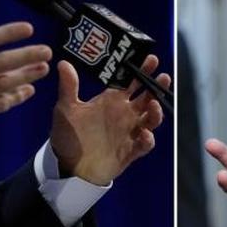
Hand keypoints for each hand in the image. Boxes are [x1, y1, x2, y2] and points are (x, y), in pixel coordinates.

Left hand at [49, 55, 165, 184]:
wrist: (68, 168)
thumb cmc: (68, 136)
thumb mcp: (66, 109)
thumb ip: (68, 87)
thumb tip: (63, 63)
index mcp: (111, 101)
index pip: (131, 82)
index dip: (142, 70)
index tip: (151, 59)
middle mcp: (124, 114)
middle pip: (146, 97)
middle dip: (156, 87)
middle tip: (163, 76)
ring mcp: (129, 133)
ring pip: (150, 119)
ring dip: (156, 112)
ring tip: (153, 105)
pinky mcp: (130, 151)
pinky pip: (143, 145)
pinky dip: (147, 140)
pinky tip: (145, 135)